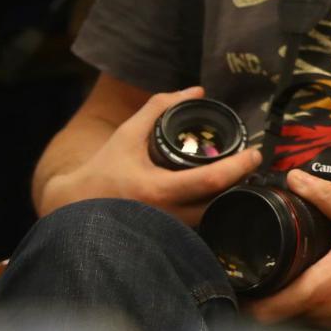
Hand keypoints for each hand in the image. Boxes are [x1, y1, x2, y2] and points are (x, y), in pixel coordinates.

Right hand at [42, 86, 260, 224]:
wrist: (75, 208)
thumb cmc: (102, 170)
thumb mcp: (127, 134)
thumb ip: (159, 107)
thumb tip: (196, 91)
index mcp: (158, 190)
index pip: (211, 182)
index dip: (239, 167)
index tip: (255, 153)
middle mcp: (167, 217)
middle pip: (221, 203)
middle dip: (242, 182)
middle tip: (252, 162)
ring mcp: (170, 232)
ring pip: (214, 218)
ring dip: (231, 197)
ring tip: (241, 175)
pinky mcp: (169, 239)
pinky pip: (202, 226)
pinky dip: (215, 209)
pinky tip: (222, 194)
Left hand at [245, 170, 330, 327]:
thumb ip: (327, 196)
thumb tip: (296, 178)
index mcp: (318, 290)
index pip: (263, 309)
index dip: (245, 295)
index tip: (238, 275)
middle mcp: (322, 313)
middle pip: (277, 310)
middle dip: (266, 289)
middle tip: (260, 262)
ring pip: (298, 312)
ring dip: (291, 292)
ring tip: (289, 265)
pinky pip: (320, 312)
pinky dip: (313, 296)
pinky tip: (323, 274)